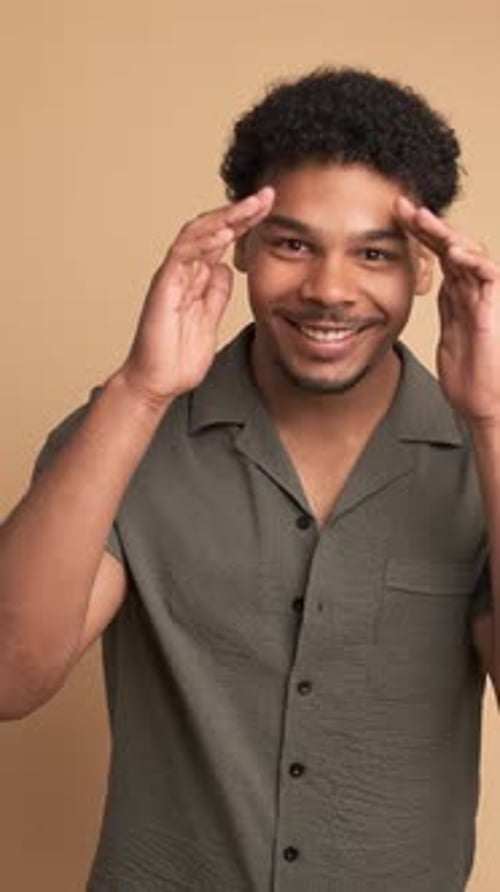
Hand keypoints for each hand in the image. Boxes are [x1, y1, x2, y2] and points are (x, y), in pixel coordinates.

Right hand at [119, 187, 274, 405]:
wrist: (157, 382)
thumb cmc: (178, 357)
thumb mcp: (210, 320)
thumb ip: (216, 293)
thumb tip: (227, 268)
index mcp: (197, 278)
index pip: (223, 240)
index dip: (246, 223)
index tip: (271, 210)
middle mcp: (184, 271)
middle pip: (213, 229)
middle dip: (241, 210)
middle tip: (267, 195)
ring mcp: (173, 277)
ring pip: (197, 234)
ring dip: (225, 217)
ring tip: (251, 206)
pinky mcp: (164, 286)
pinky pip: (182, 255)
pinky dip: (203, 241)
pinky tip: (225, 232)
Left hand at [396, 196, 499, 427]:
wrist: (484, 402)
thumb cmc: (468, 375)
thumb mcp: (447, 333)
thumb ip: (444, 308)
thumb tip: (428, 288)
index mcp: (459, 293)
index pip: (439, 253)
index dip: (419, 233)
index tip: (393, 216)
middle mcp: (473, 290)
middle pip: (452, 246)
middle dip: (427, 225)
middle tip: (402, 206)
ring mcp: (485, 298)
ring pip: (470, 253)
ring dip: (446, 234)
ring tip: (423, 220)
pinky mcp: (494, 310)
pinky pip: (488, 275)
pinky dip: (471, 261)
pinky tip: (452, 252)